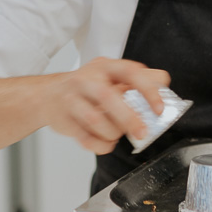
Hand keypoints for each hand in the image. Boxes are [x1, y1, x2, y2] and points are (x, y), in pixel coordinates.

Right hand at [41, 57, 169, 155]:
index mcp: (105, 67)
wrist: (47, 96)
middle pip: (108, 97)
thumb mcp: (110, 76)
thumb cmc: (86, 87)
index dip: (148, 90)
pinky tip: (105, 141)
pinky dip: (100, 145)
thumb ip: (137, 80)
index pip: (130, 72)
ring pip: (95, 120)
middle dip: (129, 119)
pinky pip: (85, 138)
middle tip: (142, 133)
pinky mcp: (63, 119)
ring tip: (116, 134)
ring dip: (112, 133)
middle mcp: (86, 79)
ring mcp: (71, 98)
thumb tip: (163, 83)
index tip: (159, 109)